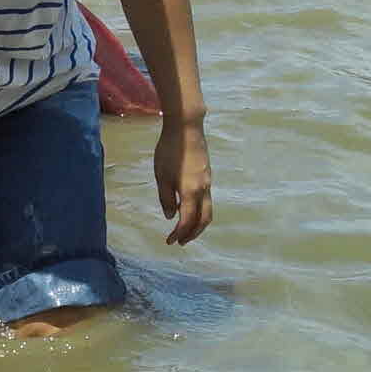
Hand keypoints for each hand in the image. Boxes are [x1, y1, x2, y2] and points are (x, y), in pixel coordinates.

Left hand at [156, 119, 212, 244]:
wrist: (187, 129)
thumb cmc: (170, 152)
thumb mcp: (161, 177)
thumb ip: (166, 198)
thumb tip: (171, 217)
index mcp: (191, 192)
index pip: (187, 220)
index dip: (179, 233)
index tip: (169, 241)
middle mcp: (204, 189)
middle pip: (204, 219)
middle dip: (193, 233)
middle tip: (180, 242)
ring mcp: (208, 182)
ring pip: (208, 210)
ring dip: (198, 223)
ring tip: (186, 230)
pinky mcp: (207, 175)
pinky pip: (207, 199)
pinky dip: (199, 211)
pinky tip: (188, 210)